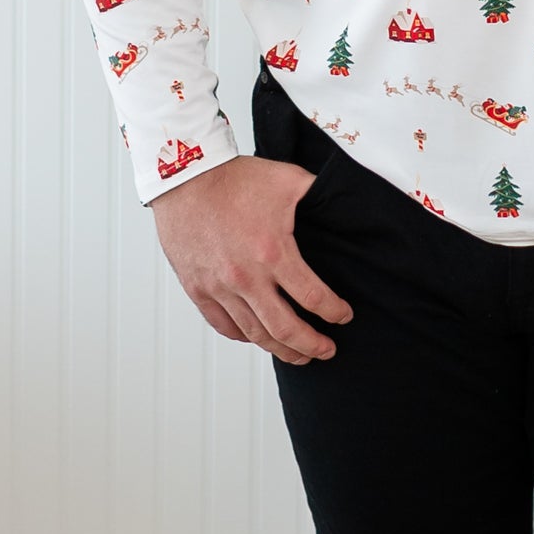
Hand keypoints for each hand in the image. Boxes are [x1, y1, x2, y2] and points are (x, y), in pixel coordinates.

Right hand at [150, 154, 354, 360]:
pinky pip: (224, 326)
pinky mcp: (198, 289)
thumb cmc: (234, 179)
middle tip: (327, 351)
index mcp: (273, 252)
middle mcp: (246, 277)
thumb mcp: (288, 180)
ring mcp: (219, 287)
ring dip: (281, 350)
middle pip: (285, 330)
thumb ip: (320, 195)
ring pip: (255, 334)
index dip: (335, 312)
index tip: (344, 316)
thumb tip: (349, 204)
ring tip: (299, 355)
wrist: (184, 177)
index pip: (313, 298)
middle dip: (312, 346)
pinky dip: (245, 337)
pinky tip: (259, 338)